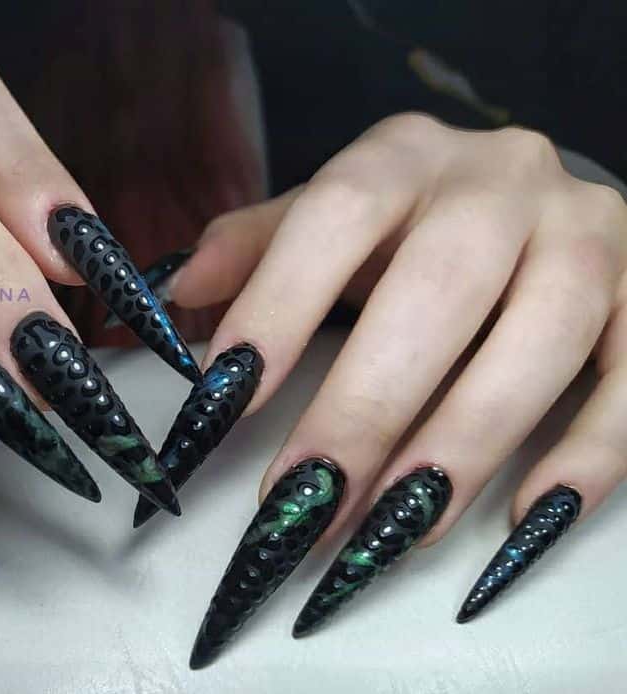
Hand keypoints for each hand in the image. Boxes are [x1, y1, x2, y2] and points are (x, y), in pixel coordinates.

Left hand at [151, 113, 626, 662]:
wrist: (533, 196)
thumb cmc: (406, 220)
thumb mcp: (325, 216)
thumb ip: (253, 247)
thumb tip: (178, 295)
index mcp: (403, 155)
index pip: (334, 215)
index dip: (277, 306)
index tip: (221, 403)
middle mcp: (503, 180)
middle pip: (440, 288)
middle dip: (367, 406)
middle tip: (304, 502)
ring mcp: (589, 234)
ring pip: (542, 337)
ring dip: (463, 444)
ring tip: (392, 530)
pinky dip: (587, 455)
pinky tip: (523, 520)